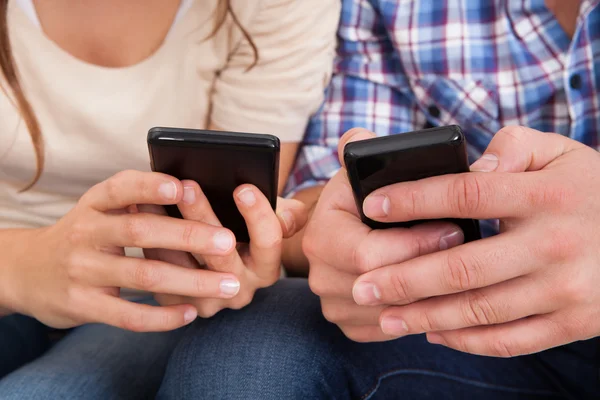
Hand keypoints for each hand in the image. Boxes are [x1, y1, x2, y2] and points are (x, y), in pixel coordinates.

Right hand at [2, 171, 241, 331]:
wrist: (27, 271)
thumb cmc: (83, 235)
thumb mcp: (97, 210)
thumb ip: (133, 200)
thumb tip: (190, 189)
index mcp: (93, 204)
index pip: (120, 188)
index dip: (150, 186)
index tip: (182, 186)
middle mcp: (85, 233)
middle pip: (140, 232)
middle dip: (188, 237)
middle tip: (227, 241)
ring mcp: (82, 270)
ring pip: (143, 275)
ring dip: (191, 281)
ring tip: (229, 284)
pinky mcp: (82, 305)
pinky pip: (128, 315)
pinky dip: (162, 316)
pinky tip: (190, 313)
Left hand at [145, 180, 307, 316]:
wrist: (218, 268)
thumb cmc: (247, 233)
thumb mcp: (272, 221)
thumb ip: (286, 214)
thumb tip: (287, 213)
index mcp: (266, 268)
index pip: (269, 242)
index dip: (258, 215)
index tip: (242, 188)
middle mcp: (240, 291)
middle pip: (221, 254)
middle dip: (203, 216)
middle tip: (188, 185)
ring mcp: (208, 302)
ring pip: (183, 266)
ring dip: (165, 228)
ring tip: (151, 195)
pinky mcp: (177, 305)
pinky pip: (160, 276)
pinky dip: (148, 244)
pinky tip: (138, 216)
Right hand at [303, 129, 464, 341]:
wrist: (353, 227)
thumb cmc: (368, 195)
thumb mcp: (367, 167)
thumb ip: (371, 147)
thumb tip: (373, 141)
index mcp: (321, 230)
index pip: (367, 253)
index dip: (415, 244)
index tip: (454, 228)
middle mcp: (318, 269)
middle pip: (379, 288)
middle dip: (429, 271)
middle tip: (467, 253)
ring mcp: (331, 299)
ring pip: (388, 313)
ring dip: (429, 296)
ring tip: (462, 273)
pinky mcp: (348, 321)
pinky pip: (387, 329)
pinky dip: (417, 316)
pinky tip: (442, 295)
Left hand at [353, 126, 599, 355]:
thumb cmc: (591, 191)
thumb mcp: (562, 153)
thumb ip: (515, 146)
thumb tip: (473, 163)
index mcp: (545, 195)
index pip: (467, 193)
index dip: (414, 199)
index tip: (373, 205)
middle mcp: (554, 244)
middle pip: (461, 266)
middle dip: (403, 279)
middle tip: (362, 286)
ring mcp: (566, 290)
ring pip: (479, 309)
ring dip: (425, 317)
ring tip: (386, 317)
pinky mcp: (573, 323)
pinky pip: (510, 339)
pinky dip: (468, 341)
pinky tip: (435, 334)